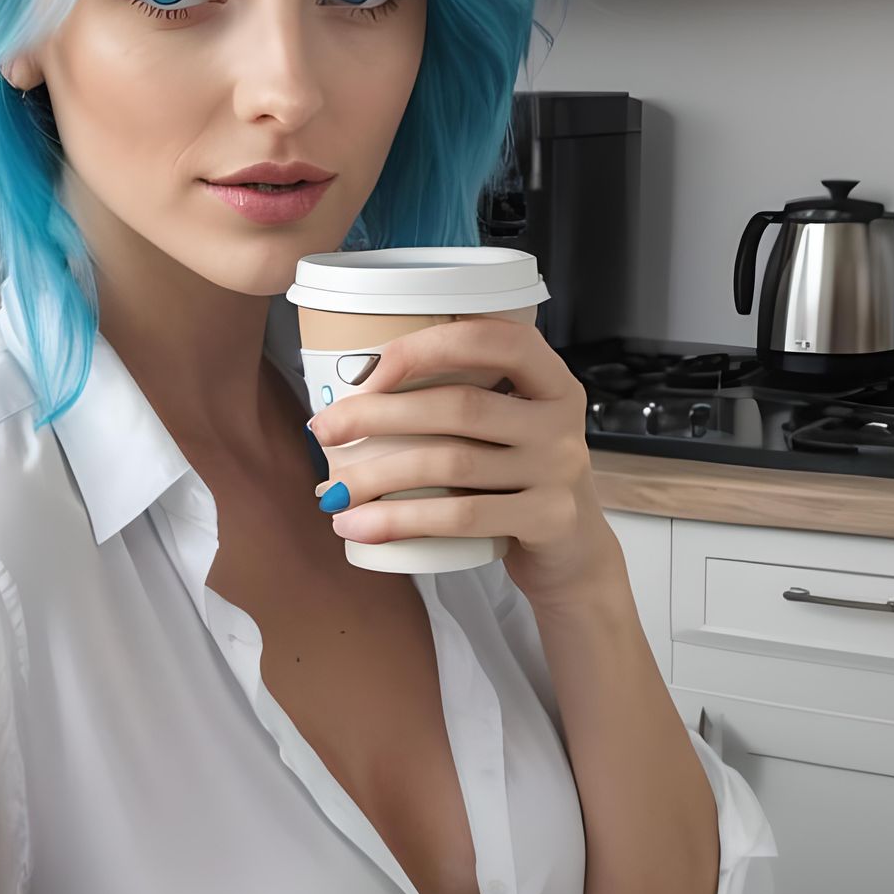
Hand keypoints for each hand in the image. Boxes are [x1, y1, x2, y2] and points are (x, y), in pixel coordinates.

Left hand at [305, 317, 620, 609]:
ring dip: (377, 476)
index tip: (368, 374)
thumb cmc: (517, 481)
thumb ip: (461, 403)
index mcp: (548, 380)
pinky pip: (461, 517)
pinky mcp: (547, 520)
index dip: (425, 347)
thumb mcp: (506, 430)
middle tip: (322, 431)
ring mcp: (558, 470)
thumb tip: (353, 398)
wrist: (571, 554)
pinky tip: (359, 527)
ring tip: (331, 492)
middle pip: (459, 405)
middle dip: (378, 415)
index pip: (491, 339)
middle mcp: (559, 419)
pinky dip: (400, 521)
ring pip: (451, 463)